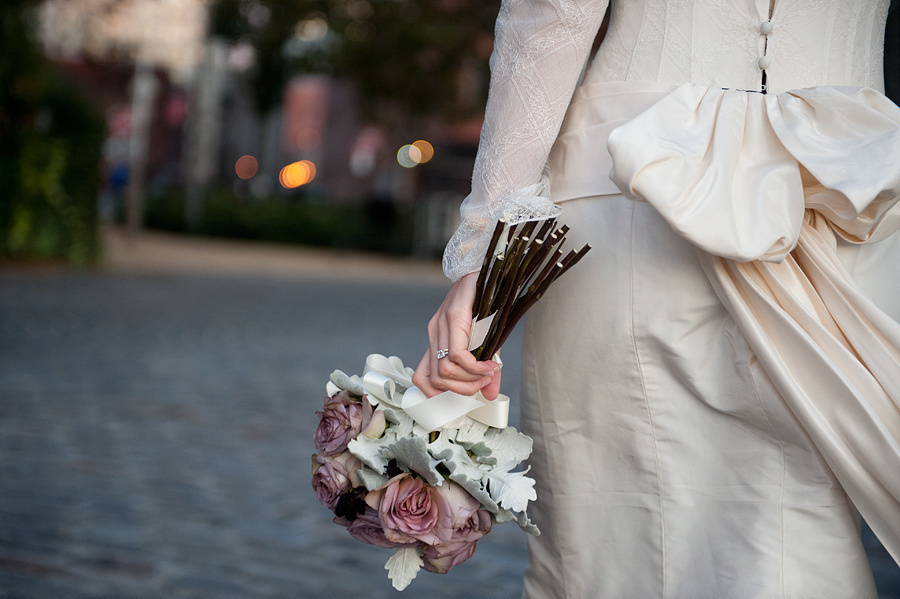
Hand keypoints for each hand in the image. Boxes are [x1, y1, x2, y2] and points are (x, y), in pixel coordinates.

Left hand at [412, 272, 501, 399]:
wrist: (491, 271)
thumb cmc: (487, 307)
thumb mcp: (486, 343)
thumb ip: (484, 371)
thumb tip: (489, 395)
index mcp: (437, 340)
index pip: (422, 378)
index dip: (440, 394)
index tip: (466, 391)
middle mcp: (434, 334)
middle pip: (435, 380)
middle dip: (462, 390)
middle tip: (484, 383)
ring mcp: (440, 324)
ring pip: (444, 371)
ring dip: (470, 380)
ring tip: (489, 373)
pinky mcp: (453, 316)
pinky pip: (456, 354)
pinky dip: (474, 367)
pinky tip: (489, 365)